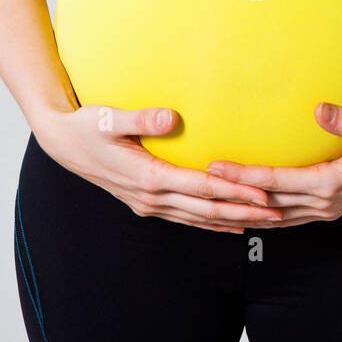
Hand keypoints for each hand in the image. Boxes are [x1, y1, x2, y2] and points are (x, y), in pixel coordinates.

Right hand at [32, 104, 283, 232]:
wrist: (63, 143)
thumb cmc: (88, 125)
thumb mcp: (109, 118)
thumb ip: (141, 118)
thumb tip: (171, 117)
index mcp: (147, 177)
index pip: (201, 187)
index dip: (233, 191)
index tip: (263, 193)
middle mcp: (150, 197)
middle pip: (206, 209)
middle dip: (244, 211)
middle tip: (279, 212)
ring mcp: (148, 204)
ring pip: (199, 218)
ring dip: (232, 220)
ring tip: (265, 221)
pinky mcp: (147, 202)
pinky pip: (186, 217)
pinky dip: (211, 222)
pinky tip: (230, 223)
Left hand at [204, 103, 341, 226]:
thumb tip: (320, 109)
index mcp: (330, 183)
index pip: (275, 181)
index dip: (244, 176)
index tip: (216, 167)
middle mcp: (322, 201)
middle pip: (266, 202)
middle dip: (232, 195)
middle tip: (197, 183)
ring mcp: (323, 208)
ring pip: (273, 217)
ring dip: (243, 211)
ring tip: (210, 203)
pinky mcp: (324, 208)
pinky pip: (285, 218)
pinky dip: (262, 217)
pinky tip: (244, 212)